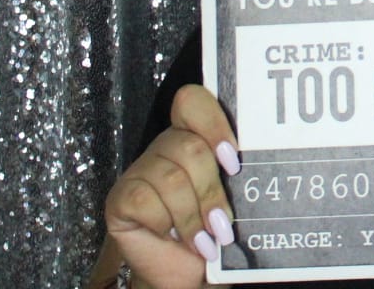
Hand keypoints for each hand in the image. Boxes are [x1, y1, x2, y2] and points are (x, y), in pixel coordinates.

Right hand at [103, 84, 241, 288]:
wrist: (184, 271)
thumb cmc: (211, 231)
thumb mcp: (229, 197)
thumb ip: (233, 173)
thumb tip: (254, 162)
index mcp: (192, 136)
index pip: (193, 102)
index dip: (213, 123)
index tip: (232, 159)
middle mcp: (164, 147)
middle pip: (190, 148)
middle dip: (210, 191)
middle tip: (222, 223)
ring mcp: (139, 170)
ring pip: (172, 178)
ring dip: (192, 215)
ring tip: (204, 239)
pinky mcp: (119, 197)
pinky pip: (144, 200)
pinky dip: (164, 223)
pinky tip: (172, 237)